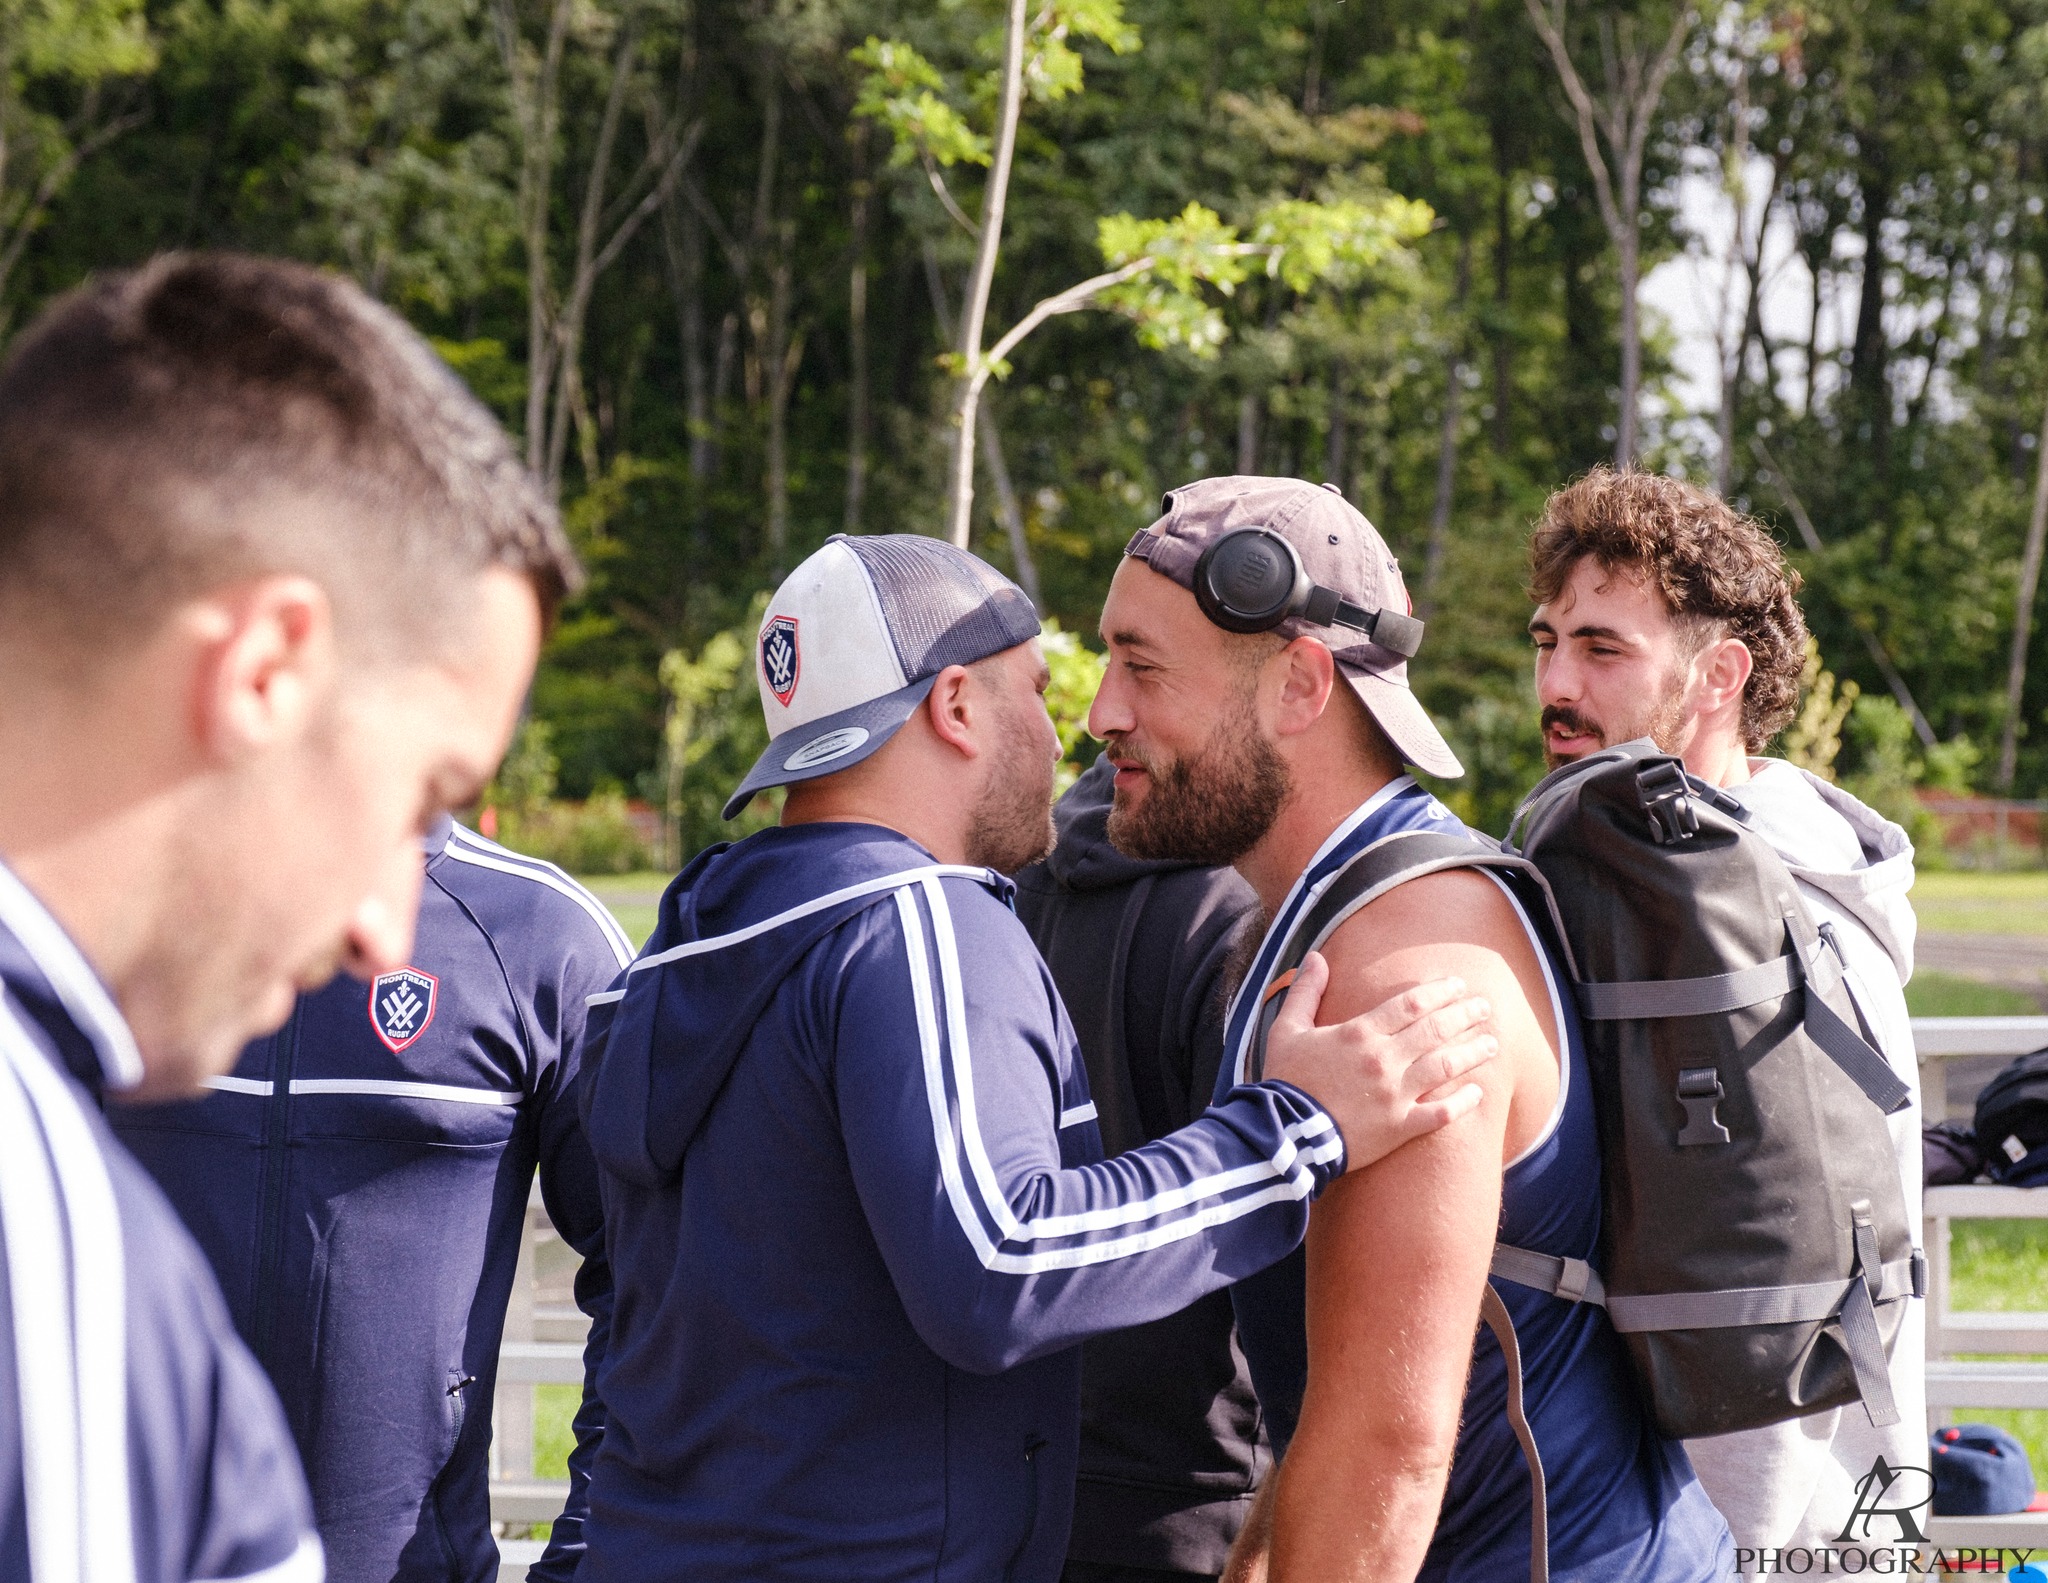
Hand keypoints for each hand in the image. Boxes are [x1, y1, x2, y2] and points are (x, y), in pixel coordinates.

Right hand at [1261, 952, 1495, 1173]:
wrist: (1283, 1135)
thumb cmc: (1285, 1081)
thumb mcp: (1286, 1030)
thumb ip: (1306, 992)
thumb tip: (1316, 957)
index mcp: (1359, 1033)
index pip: (1410, 1004)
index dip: (1438, 991)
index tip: (1457, 984)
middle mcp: (1383, 1060)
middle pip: (1435, 1030)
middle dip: (1465, 1015)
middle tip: (1485, 1006)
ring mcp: (1395, 1095)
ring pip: (1445, 1067)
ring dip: (1472, 1052)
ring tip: (1492, 1044)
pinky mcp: (1399, 1128)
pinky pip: (1441, 1114)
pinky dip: (1463, 1103)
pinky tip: (1479, 1092)